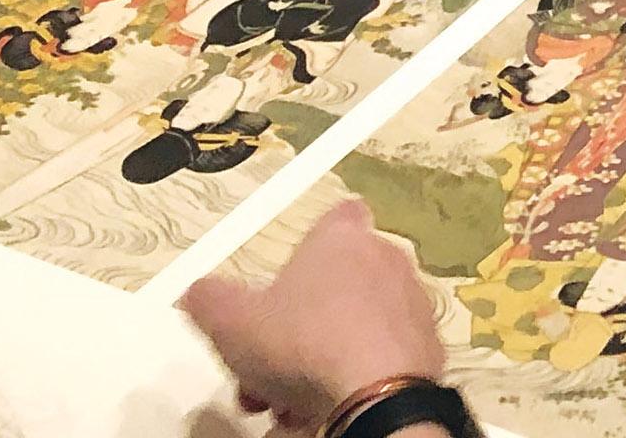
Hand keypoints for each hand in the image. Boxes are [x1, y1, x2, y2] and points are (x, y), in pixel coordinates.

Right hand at [177, 200, 444, 435]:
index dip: (317, 240)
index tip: (293, 273)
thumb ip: (208, 300)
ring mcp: (412, 305)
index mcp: (342, 241)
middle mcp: (386, 262)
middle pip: (335, 286)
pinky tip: (321, 408)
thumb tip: (196, 291)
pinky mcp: (428, 348)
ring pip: (354, 328)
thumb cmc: (302, 344)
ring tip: (286, 399)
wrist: (376, 396)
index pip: (339, 216)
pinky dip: (352, 378)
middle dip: (294, 328)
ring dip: (317, 360)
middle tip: (264, 366)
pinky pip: (380, 358)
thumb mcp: (232, 323)